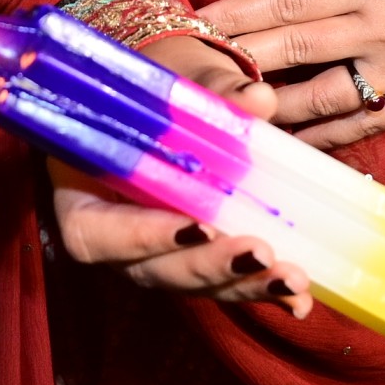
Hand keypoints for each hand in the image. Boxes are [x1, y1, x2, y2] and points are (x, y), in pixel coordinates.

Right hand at [48, 36, 312, 311]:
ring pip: (193, 285)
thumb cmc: (154, 93)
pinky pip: (223, 284)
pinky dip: (262, 292)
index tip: (196, 226)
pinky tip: (301, 303)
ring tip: (292, 281)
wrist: (164, 104)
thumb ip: (214, 92)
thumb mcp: (177, 81)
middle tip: (260, 254)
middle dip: (210, 266)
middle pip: (153, 270)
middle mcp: (115, 237)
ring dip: (244, 286)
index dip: (143, 236)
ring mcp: (154, 256)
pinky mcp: (193, 263)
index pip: (97, 233)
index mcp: (84, 194)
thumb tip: (258, 98)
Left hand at [207, 0, 384, 149]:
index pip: (286, 2)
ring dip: (267, 106)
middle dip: (236, 59)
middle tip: (190, 70)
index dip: (235, 15)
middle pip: (292, 50)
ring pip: (319, 98)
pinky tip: (284, 142)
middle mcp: (381, 30)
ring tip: (223, 110)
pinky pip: (360, 125)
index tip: (193, 23)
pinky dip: (319, 137)